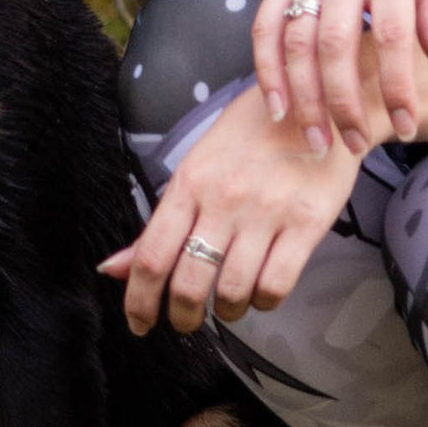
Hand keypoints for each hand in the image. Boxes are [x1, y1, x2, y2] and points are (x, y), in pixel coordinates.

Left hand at [99, 85, 363, 331]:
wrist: (316, 103)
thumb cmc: (251, 137)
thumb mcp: (196, 168)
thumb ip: (159, 225)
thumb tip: (111, 269)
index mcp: (190, 182)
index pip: (151, 256)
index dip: (138, 301)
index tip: (140, 324)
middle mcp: (224, 198)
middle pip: (188, 282)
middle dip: (181, 316)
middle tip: (185, 322)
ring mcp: (268, 211)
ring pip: (232, 292)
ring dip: (226, 311)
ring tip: (228, 303)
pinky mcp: (308, 222)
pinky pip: (276, 285)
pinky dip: (263, 302)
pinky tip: (261, 291)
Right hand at [251, 0, 427, 153]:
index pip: (396, 30)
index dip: (399, 83)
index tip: (406, 124)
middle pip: (336, 41)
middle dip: (343, 101)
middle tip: (354, 145)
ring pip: (295, 39)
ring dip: (302, 95)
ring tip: (317, 139)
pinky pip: (265, 25)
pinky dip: (265, 68)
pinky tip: (276, 106)